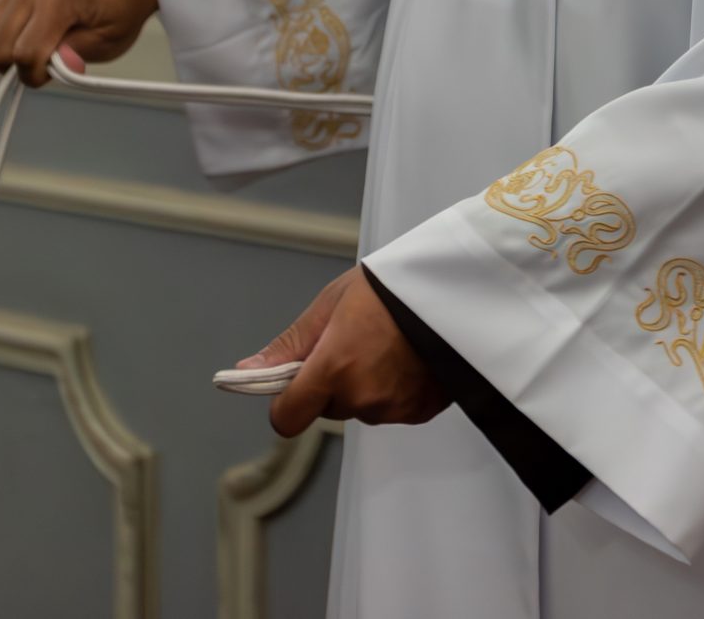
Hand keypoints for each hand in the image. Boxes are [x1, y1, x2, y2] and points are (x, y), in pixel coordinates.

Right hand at [0, 0, 157, 87]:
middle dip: (17, 67)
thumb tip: (39, 68)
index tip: (54, 73)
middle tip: (44, 62)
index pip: (25, 53)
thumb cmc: (121, 5)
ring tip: (28, 51)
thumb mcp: (110, 40)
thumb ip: (72, 57)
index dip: (36, 75)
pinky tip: (6, 36)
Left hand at [244, 267, 448, 437]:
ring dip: (364, 388)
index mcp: (334, 367)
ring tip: (386, 347)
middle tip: (354, 344)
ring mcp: (394, 408)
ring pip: (361, 409)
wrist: (455, 286)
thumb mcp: (332, 304)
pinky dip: (395, 391)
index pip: (287, 417)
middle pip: (327, 409)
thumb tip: (249, 370)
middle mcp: (362, 396)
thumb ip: (290, 344)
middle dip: (331, 384)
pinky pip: (392, 410)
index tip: (292, 383)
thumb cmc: (392, 287)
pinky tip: (407, 360)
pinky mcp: (420, 411)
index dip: (284, 402)